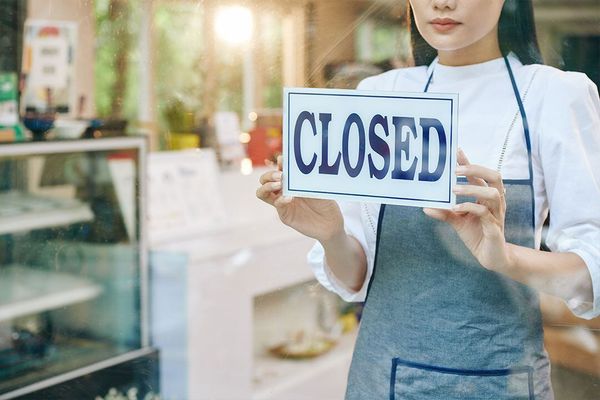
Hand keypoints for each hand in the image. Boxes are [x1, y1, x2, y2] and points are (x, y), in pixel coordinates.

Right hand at [256, 156, 344, 241]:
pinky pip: (276, 205)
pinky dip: (280, 200)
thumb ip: (304, 178)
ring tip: (279, 184)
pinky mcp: (284, 214)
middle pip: (264, 179)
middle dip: (269, 175)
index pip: (278, 169)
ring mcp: (281, 202)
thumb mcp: (316, 187)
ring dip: (267, 186)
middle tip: (281, 176)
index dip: (278, 164)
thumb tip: (295, 166)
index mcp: (290, 181)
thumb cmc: (325, 202)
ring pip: (262, 192)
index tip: (283, 160)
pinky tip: (289, 198)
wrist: (330, 222)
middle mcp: (283, 190)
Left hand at [423, 149, 512, 271]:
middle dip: (475, 169)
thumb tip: (425, 206)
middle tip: (455, 169)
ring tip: (453, 189)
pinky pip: (485, 213)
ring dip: (471, 189)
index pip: (480, 175)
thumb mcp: (457, 221)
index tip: (456, 151)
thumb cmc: (476, 235)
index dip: (469, 162)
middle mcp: (495, 203)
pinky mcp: (494, 228)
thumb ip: (444, 212)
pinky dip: (471, 207)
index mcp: (486, 197)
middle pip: (494, 177)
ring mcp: (497, 215)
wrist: (491, 258)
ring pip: (492, 194)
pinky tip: (456, 207)